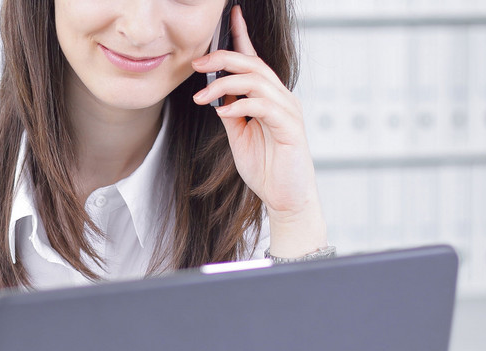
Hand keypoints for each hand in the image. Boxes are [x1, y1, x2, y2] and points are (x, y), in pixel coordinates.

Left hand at [190, 5, 326, 256]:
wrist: (286, 198)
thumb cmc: (265, 167)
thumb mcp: (239, 135)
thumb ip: (230, 111)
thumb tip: (214, 95)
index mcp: (269, 97)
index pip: (254, 59)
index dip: (242, 36)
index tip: (231, 15)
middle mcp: (281, 98)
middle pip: (252, 64)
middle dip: (222, 59)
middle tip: (195, 64)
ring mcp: (288, 111)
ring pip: (257, 81)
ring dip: (225, 85)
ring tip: (200, 97)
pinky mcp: (290, 128)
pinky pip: (264, 106)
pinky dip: (240, 106)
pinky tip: (223, 112)